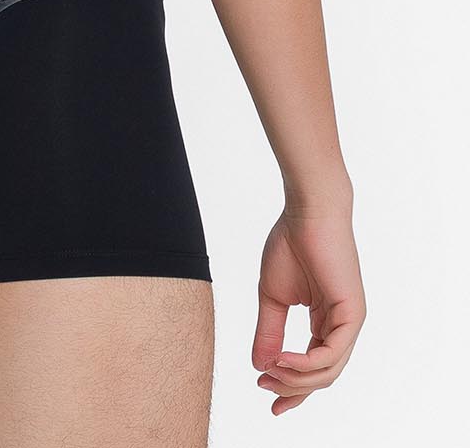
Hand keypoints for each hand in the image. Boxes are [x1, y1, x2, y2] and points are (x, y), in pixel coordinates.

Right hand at [251, 199, 365, 416]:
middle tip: (264, 386)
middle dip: (291, 388)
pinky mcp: (353, 314)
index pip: (313, 368)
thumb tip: (260, 366)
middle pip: (321, 376)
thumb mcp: (272, 297)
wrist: (306, 212)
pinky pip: (332, 354)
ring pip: (328, 371)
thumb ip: (269, 332)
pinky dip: (306, 364)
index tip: (268, 400)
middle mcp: (341, 326)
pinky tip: (283, 360)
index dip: (291, 388)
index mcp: (325, 321)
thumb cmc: (290, 244)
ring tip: (270, 371)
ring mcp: (349, 322)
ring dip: (296, 379)